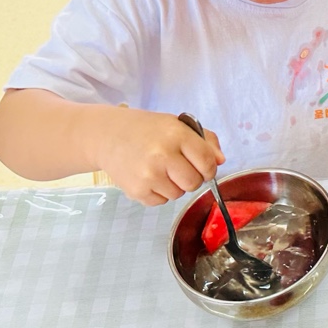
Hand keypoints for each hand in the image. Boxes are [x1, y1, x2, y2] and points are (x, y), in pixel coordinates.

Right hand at [97, 109, 223, 206]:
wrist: (107, 135)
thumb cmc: (147, 130)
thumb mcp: (178, 125)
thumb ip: (205, 141)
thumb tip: (220, 161)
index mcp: (177, 135)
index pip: (207, 163)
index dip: (209, 168)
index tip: (203, 167)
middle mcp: (162, 155)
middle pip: (194, 183)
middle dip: (192, 178)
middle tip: (179, 168)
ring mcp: (148, 175)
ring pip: (178, 194)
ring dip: (174, 186)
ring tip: (161, 170)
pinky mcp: (137, 191)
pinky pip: (161, 202)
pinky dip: (159, 193)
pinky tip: (149, 177)